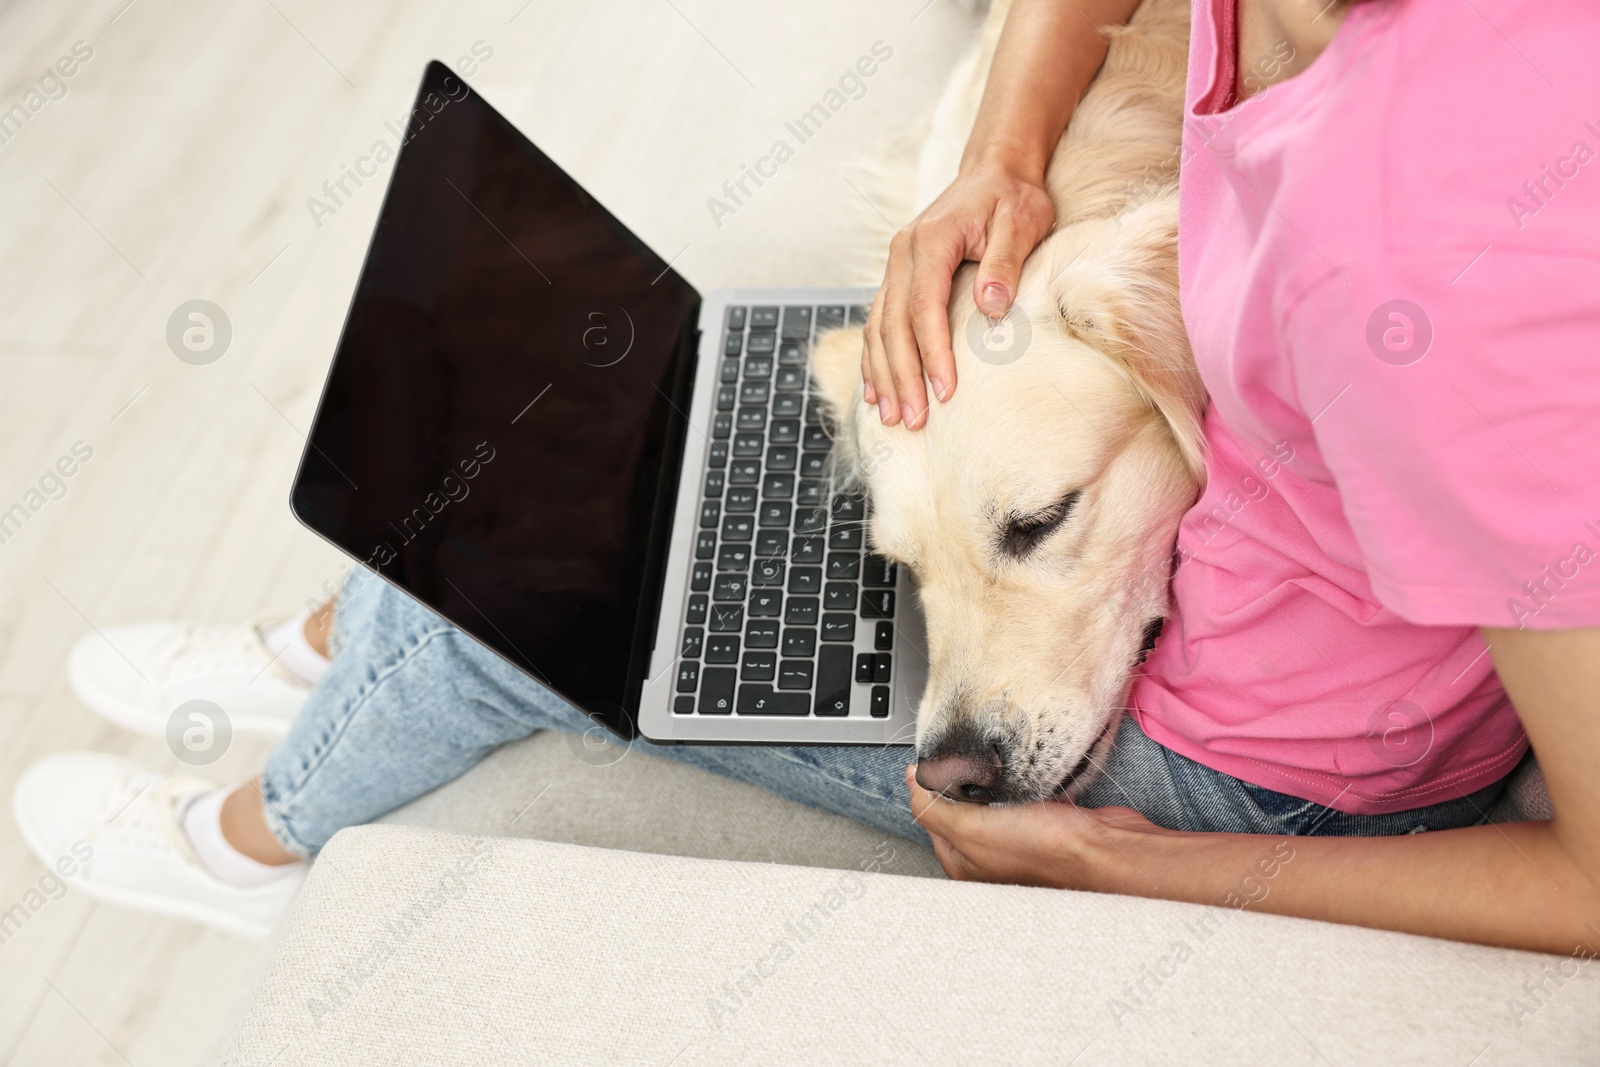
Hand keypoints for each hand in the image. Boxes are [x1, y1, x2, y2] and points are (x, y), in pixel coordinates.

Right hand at [863, 165, 1053, 428]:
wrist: (994, 170)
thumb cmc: (1012, 197)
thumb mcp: (1022, 221)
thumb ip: (1006, 262)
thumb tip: (992, 306)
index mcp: (931, 239)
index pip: (924, 306)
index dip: (931, 352)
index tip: (945, 391)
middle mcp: (903, 253)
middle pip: (893, 324)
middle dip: (902, 376)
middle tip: (913, 420)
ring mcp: (895, 265)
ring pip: (878, 327)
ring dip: (883, 375)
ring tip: (893, 417)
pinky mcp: (898, 277)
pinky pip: (877, 323)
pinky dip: (874, 359)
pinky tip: (875, 391)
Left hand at [906, 766, 1171, 887]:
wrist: (1105, 851)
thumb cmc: (1044, 849)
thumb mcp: (971, 828)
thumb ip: (934, 807)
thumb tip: (911, 781)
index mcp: (964, 864)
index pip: (931, 816)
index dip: (932, 786)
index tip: (940, 761)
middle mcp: (988, 858)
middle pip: (960, 807)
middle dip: (962, 782)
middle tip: (969, 761)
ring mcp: (1017, 842)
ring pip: (990, 800)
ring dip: (991, 781)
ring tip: (996, 768)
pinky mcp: (1044, 825)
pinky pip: (1019, 797)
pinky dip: (1017, 783)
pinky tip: (1022, 774)